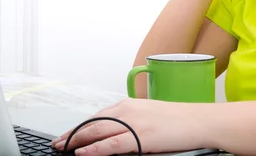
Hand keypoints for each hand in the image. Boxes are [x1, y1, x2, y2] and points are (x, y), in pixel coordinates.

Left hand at [51, 98, 208, 155]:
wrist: (198, 121)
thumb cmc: (177, 121)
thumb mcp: (148, 117)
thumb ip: (129, 123)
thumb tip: (112, 135)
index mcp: (128, 105)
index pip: (96, 117)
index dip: (78, 128)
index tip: (65, 136)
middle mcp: (127, 111)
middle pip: (92, 123)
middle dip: (71, 134)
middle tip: (56, 144)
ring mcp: (133, 123)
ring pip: (96, 132)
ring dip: (76, 141)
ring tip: (62, 148)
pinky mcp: (141, 137)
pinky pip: (112, 144)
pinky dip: (94, 149)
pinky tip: (82, 153)